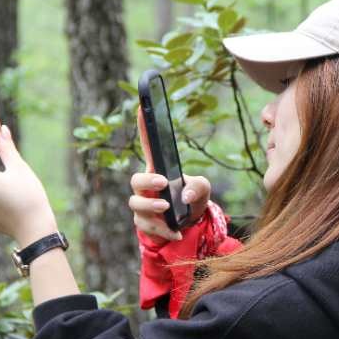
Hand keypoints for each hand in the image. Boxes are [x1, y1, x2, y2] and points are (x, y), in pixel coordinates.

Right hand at [130, 112, 211, 243]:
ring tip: (167, 208)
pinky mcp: (144, 223)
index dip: (143, 126)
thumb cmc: (191, 200)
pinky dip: (164, 230)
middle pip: (135, 179)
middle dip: (147, 180)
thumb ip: (198, 187)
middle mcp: (146, 186)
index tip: (142, 105)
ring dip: (151, 207)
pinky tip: (177, 233)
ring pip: (135, 203)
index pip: (148, 145)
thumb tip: (185, 196)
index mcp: (159, 169)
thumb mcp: (202, 190)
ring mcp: (142, 204)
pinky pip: (147, 226)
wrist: (188, 226)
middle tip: (162, 182)